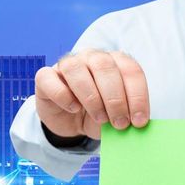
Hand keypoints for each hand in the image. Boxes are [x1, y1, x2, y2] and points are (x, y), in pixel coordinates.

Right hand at [35, 50, 149, 139]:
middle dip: (115, 98)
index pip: (130, 70)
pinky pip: (50, 79)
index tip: (139, 121)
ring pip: (77, 69)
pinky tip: (73, 108)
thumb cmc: (97, 114)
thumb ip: (126, 116)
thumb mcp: (115, 117)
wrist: (71, 122)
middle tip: (120, 123)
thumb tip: (137, 126)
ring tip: (100, 118)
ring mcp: (67, 64)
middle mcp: (91, 57)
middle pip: (104, 66)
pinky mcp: (45, 76)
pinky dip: (63, 95)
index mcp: (114, 62)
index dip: (137, 96)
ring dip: (92, 97)